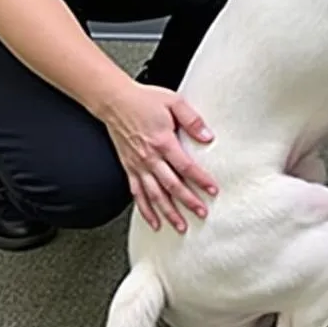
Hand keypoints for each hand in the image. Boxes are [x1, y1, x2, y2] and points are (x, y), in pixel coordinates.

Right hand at [103, 81, 218, 232]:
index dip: (200, 180)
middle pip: (172, 186)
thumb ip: (192, 120)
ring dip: (168, 212)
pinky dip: (145, 210)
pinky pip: (137, 194)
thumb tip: (207, 136)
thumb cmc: (144, 100)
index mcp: (163, 141)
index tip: (212, 190)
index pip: (186, 167)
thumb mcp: (174, 102)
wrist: (115, 101)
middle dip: (188, 202)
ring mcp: (138, 165)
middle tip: (202, 213)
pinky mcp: (129, 168)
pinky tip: (154, 221)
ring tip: (180, 226)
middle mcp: (149, 157)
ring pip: (154, 195)